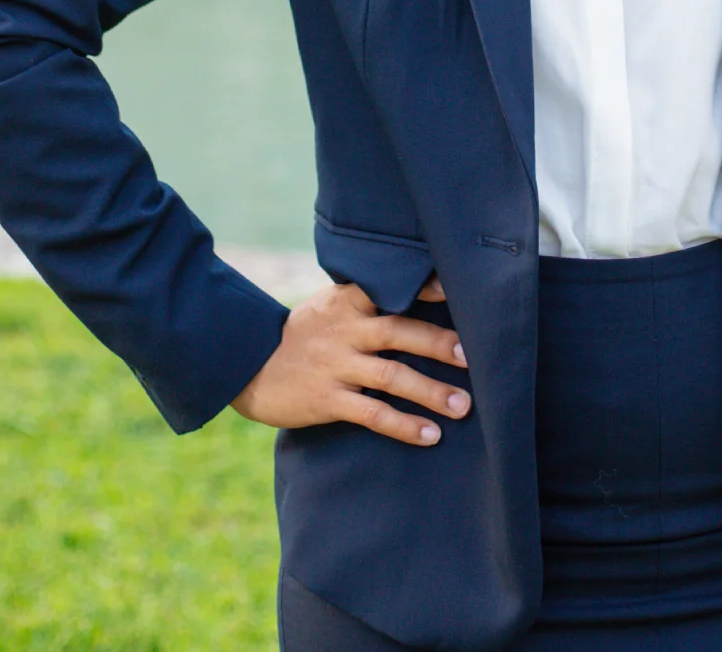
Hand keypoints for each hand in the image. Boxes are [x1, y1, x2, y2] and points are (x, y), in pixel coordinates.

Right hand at [232, 274, 468, 445]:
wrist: (246, 364)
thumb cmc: (301, 333)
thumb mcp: (329, 306)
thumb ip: (366, 300)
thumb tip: (418, 291)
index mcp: (348, 303)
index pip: (390, 287)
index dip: (424, 287)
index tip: (458, 289)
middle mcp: (346, 332)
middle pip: (401, 332)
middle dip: (440, 343)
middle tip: (476, 356)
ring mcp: (337, 366)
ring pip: (393, 377)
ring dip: (432, 392)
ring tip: (464, 405)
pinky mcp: (328, 400)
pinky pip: (372, 414)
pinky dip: (404, 425)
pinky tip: (430, 435)